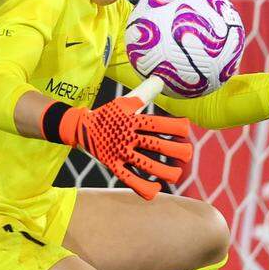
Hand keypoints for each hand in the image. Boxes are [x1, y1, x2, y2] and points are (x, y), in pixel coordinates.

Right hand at [48, 95, 192, 199]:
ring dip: (165, 172)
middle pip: (156, 145)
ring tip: (176, 174)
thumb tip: (161, 80)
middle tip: (187, 154)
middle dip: (177, 151)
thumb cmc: (108, 114)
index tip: (186, 130)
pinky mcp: (112, 165)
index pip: (159, 123)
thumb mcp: (124, 102)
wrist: (80, 127)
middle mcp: (127, 136)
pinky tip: (156, 189)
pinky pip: (129, 179)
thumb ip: (144, 94)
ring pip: (146, 165)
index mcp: (132, 119)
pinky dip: (144, 187)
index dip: (176, 127)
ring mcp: (119, 152)